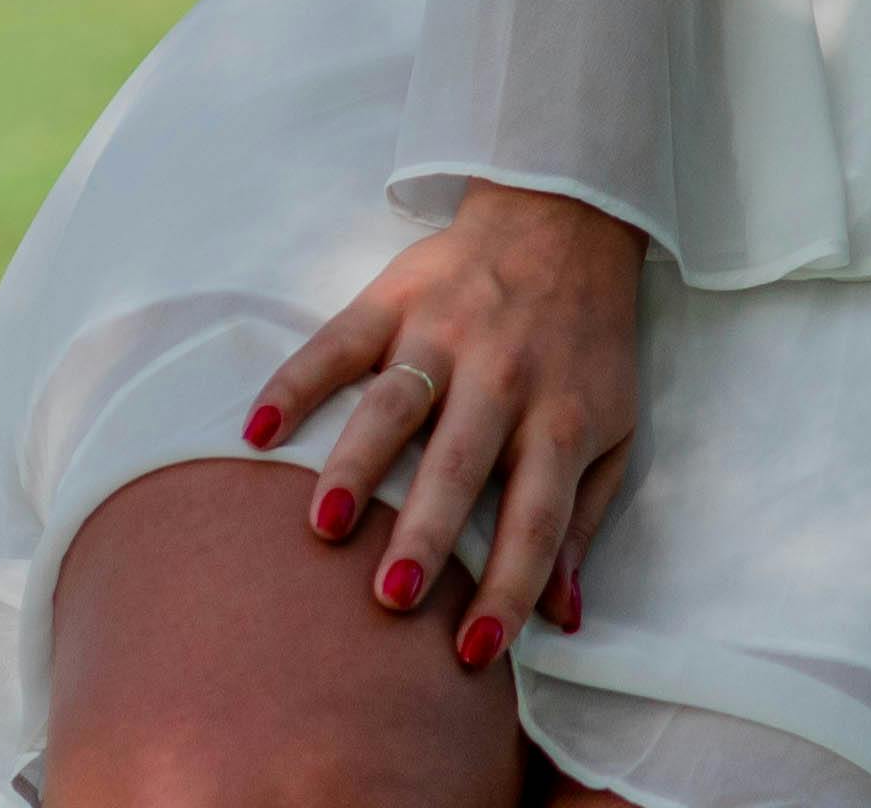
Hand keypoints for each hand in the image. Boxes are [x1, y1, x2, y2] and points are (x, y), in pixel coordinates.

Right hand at [242, 178, 643, 672]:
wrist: (566, 217)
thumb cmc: (586, 345)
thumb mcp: (612, 430)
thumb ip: (581, 522)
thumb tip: (562, 616)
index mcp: (559, 420)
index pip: (535, 519)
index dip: (508, 588)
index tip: (473, 652)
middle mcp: (502, 379)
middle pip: (459, 465)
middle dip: (424, 532)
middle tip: (389, 596)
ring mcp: (443, 334)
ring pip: (394, 405)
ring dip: (357, 462)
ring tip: (323, 521)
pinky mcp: (394, 297)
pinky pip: (337, 341)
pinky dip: (294, 382)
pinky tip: (258, 427)